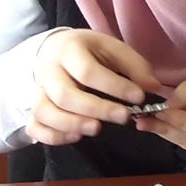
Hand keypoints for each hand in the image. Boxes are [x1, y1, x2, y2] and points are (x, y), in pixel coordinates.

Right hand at [28, 29, 162, 146]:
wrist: (54, 50)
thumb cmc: (90, 51)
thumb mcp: (113, 49)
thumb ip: (134, 67)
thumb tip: (152, 88)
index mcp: (69, 50)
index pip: (88, 71)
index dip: (114, 86)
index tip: (138, 97)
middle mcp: (48, 71)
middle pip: (64, 95)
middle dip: (95, 109)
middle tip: (123, 117)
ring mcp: (37, 91)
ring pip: (44, 111)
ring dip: (71, 124)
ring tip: (97, 129)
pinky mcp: (32, 108)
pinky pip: (34, 126)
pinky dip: (53, 136)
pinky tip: (76, 137)